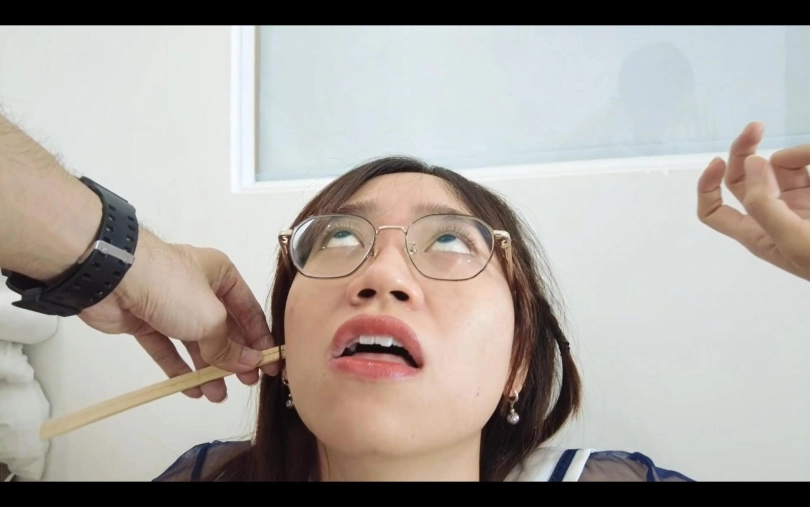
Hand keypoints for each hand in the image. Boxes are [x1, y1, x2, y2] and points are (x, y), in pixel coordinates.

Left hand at [78, 230, 277, 401]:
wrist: (113, 276)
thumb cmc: (173, 288)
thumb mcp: (211, 319)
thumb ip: (228, 347)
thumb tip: (249, 364)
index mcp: (222, 275)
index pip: (249, 311)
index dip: (260, 339)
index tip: (269, 365)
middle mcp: (199, 288)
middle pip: (223, 328)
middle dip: (234, 357)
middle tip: (246, 383)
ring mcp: (171, 305)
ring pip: (195, 341)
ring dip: (207, 368)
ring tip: (217, 396)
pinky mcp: (146, 320)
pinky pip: (168, 347)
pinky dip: (179, 368)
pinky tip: (191, 389)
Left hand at [697, 122, 809, 281]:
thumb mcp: (791, 239)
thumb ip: (764, 204)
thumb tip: (752, 163)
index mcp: (756, 233)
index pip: (714, 212)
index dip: (707, 188)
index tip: (717, 163)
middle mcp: (772, 214)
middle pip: (743, 178)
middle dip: (744, 150)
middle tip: (756, 127)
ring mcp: (797, 201)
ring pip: (781, 165)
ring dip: (798, 154)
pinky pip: (805, 162)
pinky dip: (809, 154)